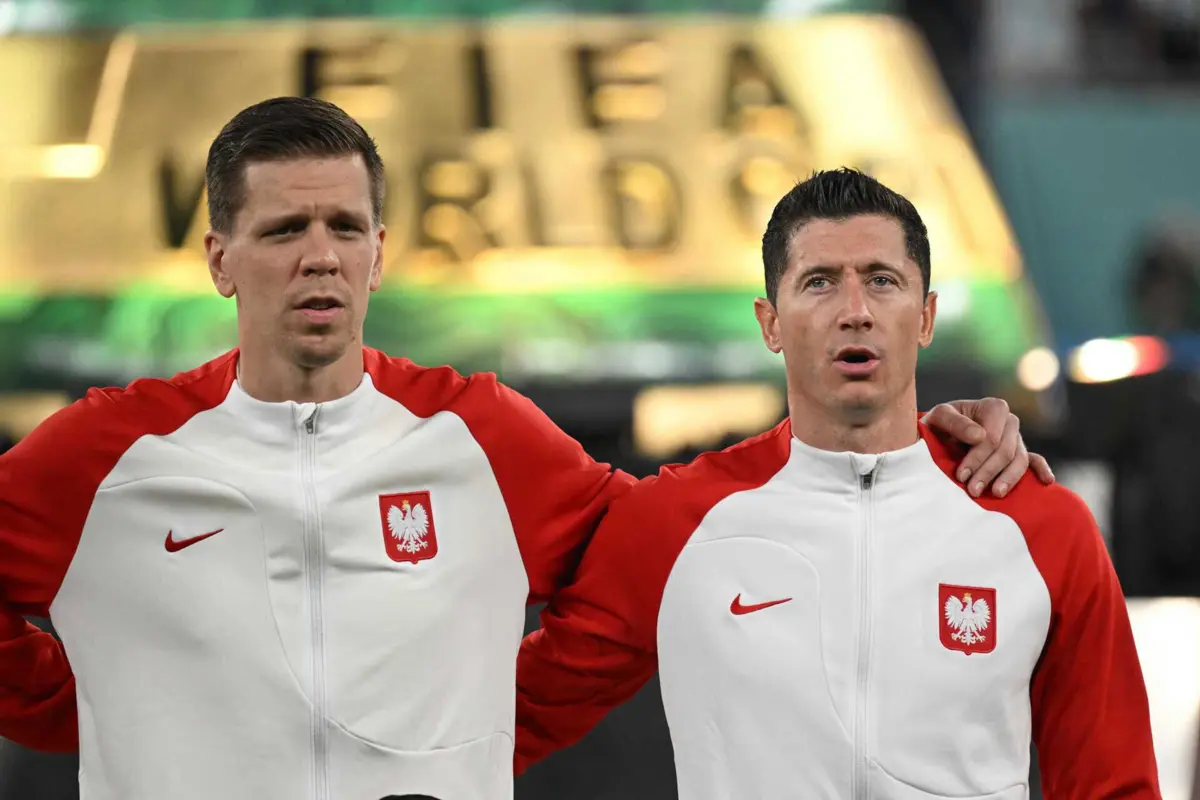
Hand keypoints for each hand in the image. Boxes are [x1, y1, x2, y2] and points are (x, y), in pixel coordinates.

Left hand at [922, 398, 1054, 498]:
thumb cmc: (939, 424)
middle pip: (1005, 451)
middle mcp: (1009, 421)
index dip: (977, 458)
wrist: (939, 433)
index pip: (991, 437)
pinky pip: (1034, 460)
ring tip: (995, 494)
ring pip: (1019, 460)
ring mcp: (1016, 437)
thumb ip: (955, 423)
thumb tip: (980, 436)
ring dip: (1008, 479)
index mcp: (993, 407)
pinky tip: (1046, 481)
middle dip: (988, 472)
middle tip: (972, 490)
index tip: (961, 475)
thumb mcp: (938, 417)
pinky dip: (1042, 470)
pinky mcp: (1019, 452)